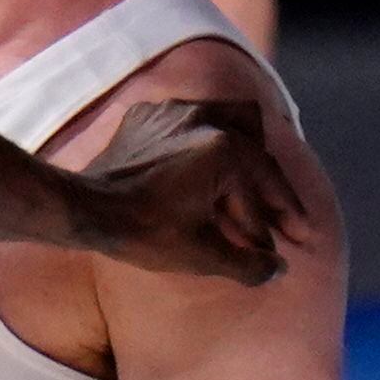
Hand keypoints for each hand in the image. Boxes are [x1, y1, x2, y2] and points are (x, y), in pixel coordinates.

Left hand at [70, 94, 304, 284]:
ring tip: (255, 185)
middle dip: (271, 189)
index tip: (298, 241)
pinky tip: (208, 168)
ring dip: (248, 153)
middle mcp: (202, 118)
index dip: (286, 219)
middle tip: (285, 221)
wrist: (81, 209)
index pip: (267, 187)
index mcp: (225, 148)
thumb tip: (279, 269)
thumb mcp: (205, 255)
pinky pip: (192, 119)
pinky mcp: (144, 116)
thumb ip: (250, 264)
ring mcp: (171, 111)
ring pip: (231, 118)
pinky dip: (208, 141)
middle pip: (256, 150)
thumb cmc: (143, 232)